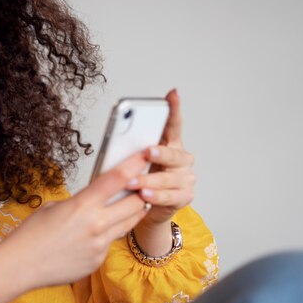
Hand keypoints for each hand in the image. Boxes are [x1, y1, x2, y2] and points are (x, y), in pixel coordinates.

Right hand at [4, 152, 148, 288]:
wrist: (22, 266)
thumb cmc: (32, 235)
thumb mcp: (54, 207)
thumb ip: (80, 202)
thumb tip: (95, 199)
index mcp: (82, 205)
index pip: (116, 179)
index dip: (134, 164)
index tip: (145, 156)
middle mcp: (96, 225)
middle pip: (135, 202)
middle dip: (142, 192)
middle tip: (144, 184)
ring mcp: (100, 245)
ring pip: (129, 223)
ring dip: (133, 212)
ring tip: (134, 204)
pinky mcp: (99, 260)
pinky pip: (111, 243)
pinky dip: (108, 235)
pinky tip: (95, 235)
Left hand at [127, 89, 195, 235]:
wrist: (144, 209)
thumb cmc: (138, 179)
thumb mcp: (133, 162)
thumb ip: (131, 150)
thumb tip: (116, 139)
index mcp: (170, 144)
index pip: (173, 124)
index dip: (174, 109)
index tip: (172, 94)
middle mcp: (182, 160)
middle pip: (175, 154)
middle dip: (161, 153)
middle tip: (147, 151)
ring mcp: (185, 179)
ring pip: (169, 178)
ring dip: (149, 180)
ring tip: (133, 182)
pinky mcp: (184, 197)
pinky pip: (170, 197)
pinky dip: (156, 196)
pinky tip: (144, 195)